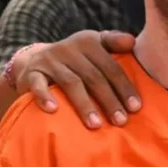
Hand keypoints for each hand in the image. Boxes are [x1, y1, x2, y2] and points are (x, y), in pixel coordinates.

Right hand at [11, 30, 138, 128]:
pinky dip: (45, 97)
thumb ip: (114, 43)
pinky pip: (38, 85)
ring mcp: (49, 61)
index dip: (124, 86)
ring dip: (84, 104)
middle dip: (109, 100)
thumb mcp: (93, 46)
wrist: (34, 61)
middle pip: (93, 76)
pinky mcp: (31, 73)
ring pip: (70, 83)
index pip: (110, 65)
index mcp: (88, 42)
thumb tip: (133, 42)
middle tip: (121, 121)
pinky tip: (54, 110)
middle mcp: (68, 48)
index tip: (135, 108)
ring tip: (96, 125)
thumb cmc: (74, 59)